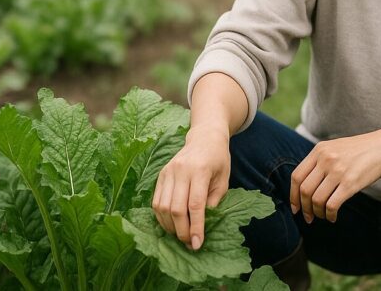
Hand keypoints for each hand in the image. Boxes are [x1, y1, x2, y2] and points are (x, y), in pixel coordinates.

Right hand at [152, 125, 230, 250]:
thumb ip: (214, 201)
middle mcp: (181, 171)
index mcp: (200, 170)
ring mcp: (168, 172)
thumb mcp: (223, 180)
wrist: (205, 137)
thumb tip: (203, 224)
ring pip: (162, 207)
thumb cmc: (218, 159)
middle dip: (181, 230)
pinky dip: (161, 217)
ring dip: (170, 226)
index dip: (195, 227)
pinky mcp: (160, 175)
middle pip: (176, 208)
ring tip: (180, 235)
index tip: (197, 244)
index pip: (195, 205)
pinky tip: (170, 224)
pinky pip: (156, 201)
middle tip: (189, 243)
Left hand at [290, 129, 380, 223]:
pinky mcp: (351, 183)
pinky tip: (333, 217)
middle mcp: (326, 159)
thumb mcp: (335, 148)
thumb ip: (319, 161)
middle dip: (305, 208)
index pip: (296, 176)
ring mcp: (338, 171)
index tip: (296, 208)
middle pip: (305, 190)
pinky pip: (332, 205)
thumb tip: (303, 188)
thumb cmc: (360, 150)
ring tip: (324, 216)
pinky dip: (330, 215)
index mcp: (319, 150)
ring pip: (317, 200)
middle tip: (309, 217)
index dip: (293, 196)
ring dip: (318, 213)